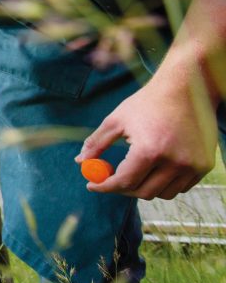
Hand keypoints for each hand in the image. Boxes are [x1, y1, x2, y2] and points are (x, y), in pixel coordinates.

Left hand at [75, 73, 219, 199]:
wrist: (185, 90)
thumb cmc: (147, 103)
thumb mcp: (116, 120)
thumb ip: (97, 143)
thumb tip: (79, 162)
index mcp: (150, 150)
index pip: (124, 181)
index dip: (105, 186)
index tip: (92, 185)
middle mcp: (174, 162)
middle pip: (143, 192)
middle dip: (122, 189)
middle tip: (110, 180)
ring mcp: (192, 165)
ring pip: (163, 193)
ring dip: (144, 187)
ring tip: (133, 172)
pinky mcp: (204, 166)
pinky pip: (181, 187)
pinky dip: (164, 184)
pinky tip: (154, 170)